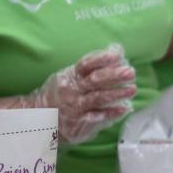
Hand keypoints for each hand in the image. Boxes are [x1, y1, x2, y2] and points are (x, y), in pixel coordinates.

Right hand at [3, 45, 135, 143]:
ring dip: (116, 93)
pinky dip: (111, 112)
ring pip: (97, 98)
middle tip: (130, 72)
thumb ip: (94, 67)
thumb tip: (117, 51)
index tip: (117, 56)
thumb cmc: (63, 92)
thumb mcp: (72, 76)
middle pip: (94, 80)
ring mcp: (75, 106)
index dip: (101, 59)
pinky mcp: (79, 121)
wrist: (40, 117)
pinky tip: (123, 109)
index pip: (86, 64)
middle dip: (114, 76)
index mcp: (72, 75)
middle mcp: (73, 89)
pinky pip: (96, 116)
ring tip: (132, 89)